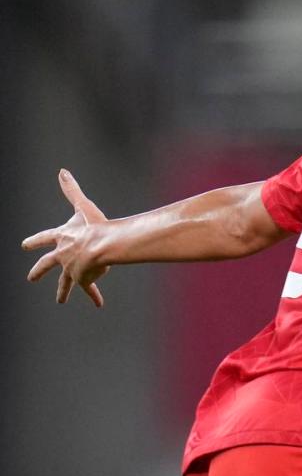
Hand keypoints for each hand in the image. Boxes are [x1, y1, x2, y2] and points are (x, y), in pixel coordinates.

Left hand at [22, 170, 108, 306]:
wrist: (102, 246)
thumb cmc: (94, 226)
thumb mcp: (82, 206)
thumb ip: (72, 190)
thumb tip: (62, 171)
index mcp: (61, 238)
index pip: (44, 238)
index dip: (34, 241)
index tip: (25, 245)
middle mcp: (62, 255)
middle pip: (46, 264)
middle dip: (38, 271)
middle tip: (31, 278)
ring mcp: (71, 269)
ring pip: (65, 282)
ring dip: (62, 291)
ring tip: (60, 300)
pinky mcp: (83, 279)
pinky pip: (89, 289)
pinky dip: (94, 296)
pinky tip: (97, 304)